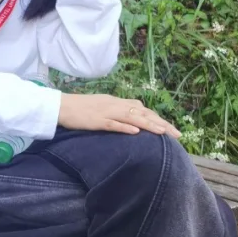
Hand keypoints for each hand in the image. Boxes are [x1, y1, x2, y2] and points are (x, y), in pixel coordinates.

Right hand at [58, 93, 180, 138]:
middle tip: (177, 135)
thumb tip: (133, 119)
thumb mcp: (102, 106)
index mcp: (116, 102)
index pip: (142, 109)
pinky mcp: (96, 120)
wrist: (60, 106)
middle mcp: (114, 105)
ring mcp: (106, 112)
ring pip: (131, 117)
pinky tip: (135, 132)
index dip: (158, 119)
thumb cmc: (79, 108)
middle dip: (161, 124)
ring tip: (163, 133)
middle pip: (142, 113)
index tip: (172, 130)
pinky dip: (124, 127)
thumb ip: (117, 110)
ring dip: (148, 125)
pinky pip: (112, 123)